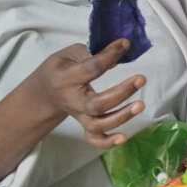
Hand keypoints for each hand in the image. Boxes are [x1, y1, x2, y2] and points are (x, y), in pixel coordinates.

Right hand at [26, 38, 145, 148]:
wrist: (45, 93)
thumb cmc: (61, 69)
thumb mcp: (69, 54)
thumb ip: (92, 52)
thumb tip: (120, 51)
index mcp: (67, 78)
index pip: (91, 69)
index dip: (109, 56)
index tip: (125, 44)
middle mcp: (73, 101)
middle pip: (97, 104)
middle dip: (121, 93)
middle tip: (141, 79)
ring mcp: (80, 116)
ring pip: (98, 124)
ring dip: (121, 117)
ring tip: (140, 105)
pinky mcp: (86, 125)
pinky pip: (94, 139)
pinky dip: (107, 142)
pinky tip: (124, 138)